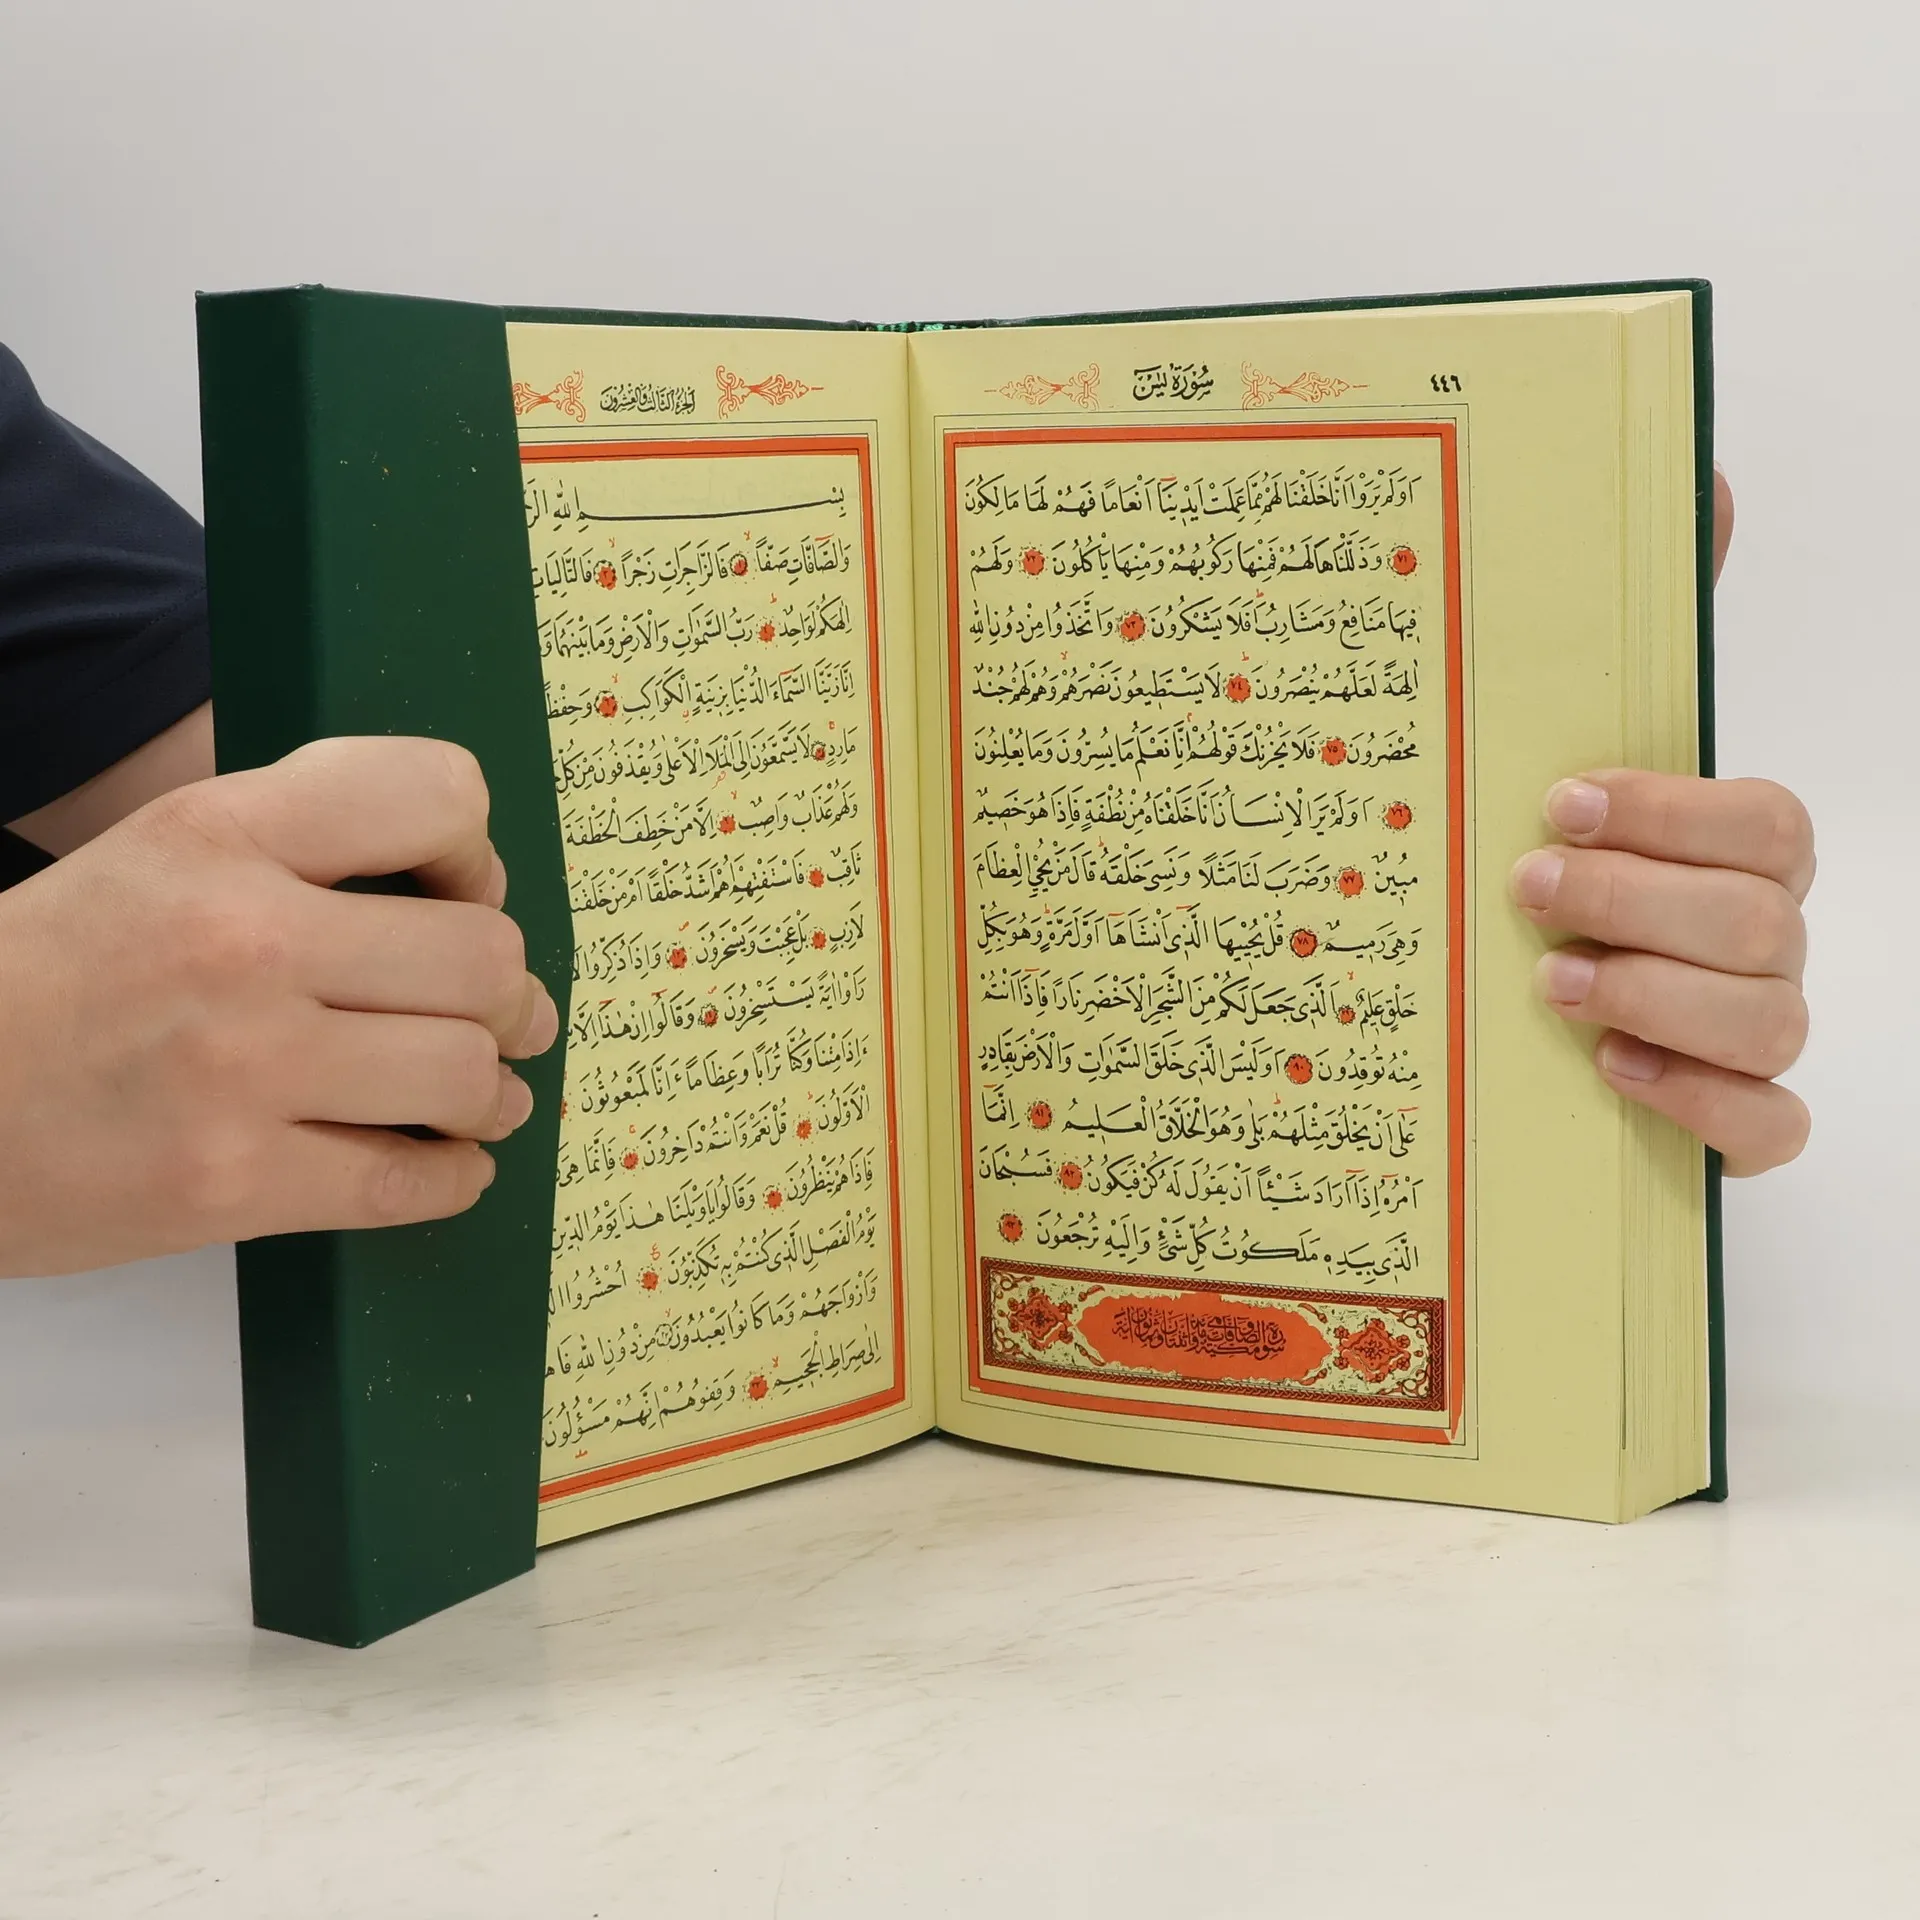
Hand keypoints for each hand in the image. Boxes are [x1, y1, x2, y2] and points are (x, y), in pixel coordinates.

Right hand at [0, 737, 558, 1275]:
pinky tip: (444, 1162)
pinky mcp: (229, 1185)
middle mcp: (239, 941)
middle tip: (506, 1017)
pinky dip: (452, 1178)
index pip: (436, 795)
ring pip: (466, 1073)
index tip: (462, 892)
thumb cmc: (56, 975)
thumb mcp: (160, 856)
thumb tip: (478, 893)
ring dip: (493, 1093)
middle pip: (482, 957)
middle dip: (510, 997)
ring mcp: (238, 1069)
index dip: (476, 850)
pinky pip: (411, 1183)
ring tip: (481, 1095)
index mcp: (220, 835)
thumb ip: (305, 849)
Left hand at [1512, 468, 1811, 1174]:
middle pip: (1761, 917)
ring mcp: (1755, 1032)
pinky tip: (1612, 1075)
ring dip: (1655, 997)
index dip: (1672, 809)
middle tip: (1527, 889)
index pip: (1764, 820)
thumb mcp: (1563, 755)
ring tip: (1549, 985)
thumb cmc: (1556, 879)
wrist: (1522, 1029)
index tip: (1560, 799)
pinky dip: (1703, 1105)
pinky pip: (1772, 1126)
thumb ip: (1632, 642)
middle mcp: (1758, 937)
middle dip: (1640, 899)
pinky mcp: (1738, 1122)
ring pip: (1771, 1018)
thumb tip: (1707, 480)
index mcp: (1732, 852)